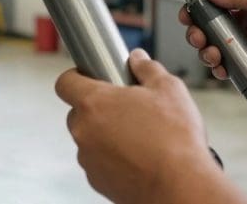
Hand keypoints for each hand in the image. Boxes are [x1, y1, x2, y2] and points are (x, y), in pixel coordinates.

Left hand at [55, 49, 221, 203]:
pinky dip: (112, 157)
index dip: (76, 76)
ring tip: (138, 135)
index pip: (65, 82)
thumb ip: (147, 68)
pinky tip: (138, 156)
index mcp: (94, 103)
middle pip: (78, 112)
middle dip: (98, 108)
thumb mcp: (168, 89)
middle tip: (126, 107)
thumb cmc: (175, 138)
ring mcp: (89, 159)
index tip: (90, 76)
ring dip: (106, 134)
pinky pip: (99, 162)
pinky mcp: (98, 181)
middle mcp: (84, 131)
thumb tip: (138, 59)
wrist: (180, 186)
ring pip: (90, 138)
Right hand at [179, 0, 246, 84]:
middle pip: (211, 28)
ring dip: (208, 51)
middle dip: (199, 32)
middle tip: (198, 37)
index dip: (199, 8)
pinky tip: (222, 68)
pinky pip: (232, 69)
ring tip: (212, 53)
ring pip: (217, 49)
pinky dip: (221, 69)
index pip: (216, 3)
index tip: (188, 13)